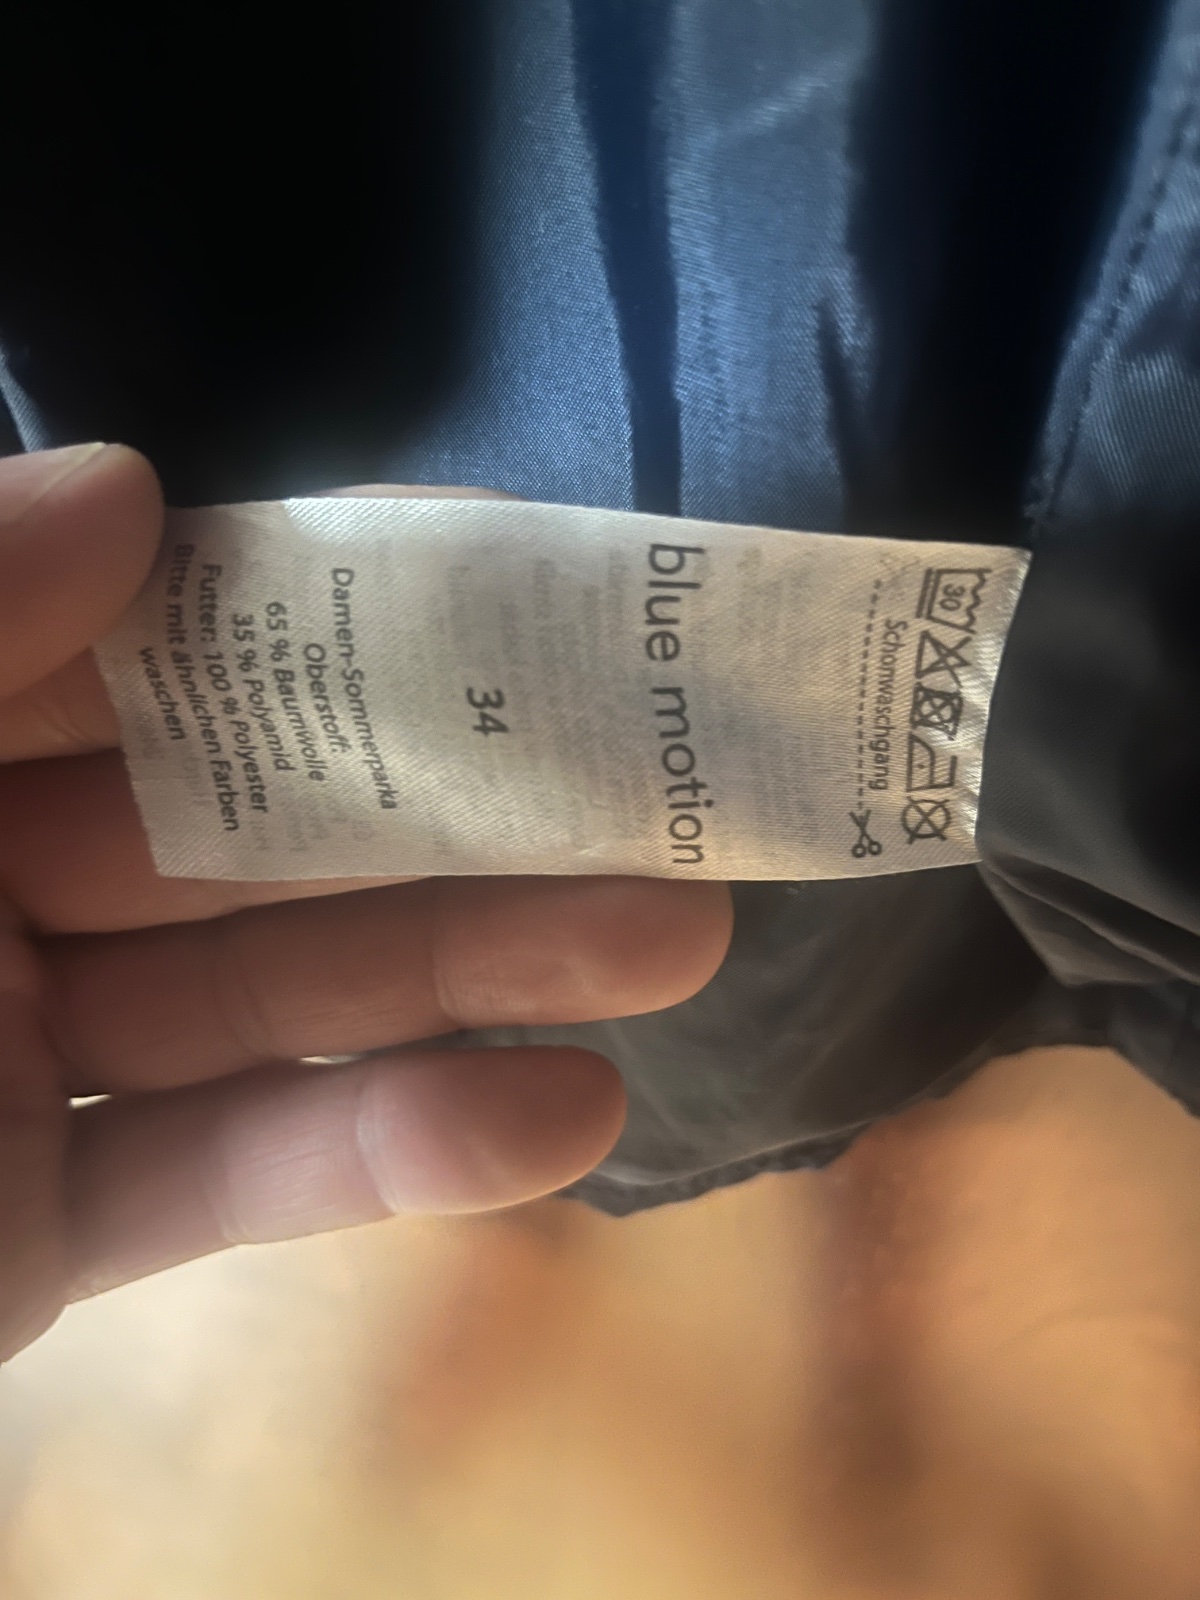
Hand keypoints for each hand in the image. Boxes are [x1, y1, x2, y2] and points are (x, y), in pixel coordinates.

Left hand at [0, 445, 732, 1358]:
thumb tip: (128, 487)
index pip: (133, 646)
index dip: (314, 608)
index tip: (498, 586)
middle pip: (244, 824)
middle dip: (456, 804)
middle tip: (653, 775)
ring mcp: (14, 1062)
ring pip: (270, 997)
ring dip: (476, 973)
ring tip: (672, 939)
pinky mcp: (46, 1229)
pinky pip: (226, 1176)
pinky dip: (391, 1154)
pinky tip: (560, 1117)